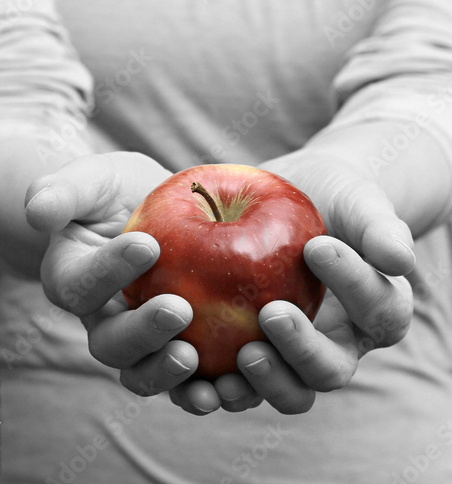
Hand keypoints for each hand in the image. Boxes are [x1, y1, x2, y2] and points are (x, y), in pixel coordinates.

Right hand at [25, 152, 201, 393]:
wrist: (151, 208)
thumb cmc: (118, 192)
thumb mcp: (92, 180)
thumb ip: (64, 192)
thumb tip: (39, 211)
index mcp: (75, 278)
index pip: (80, 285)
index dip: (108, 271)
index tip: (147, 245)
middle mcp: (102, 316)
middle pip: (110, 343)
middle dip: (142, 332)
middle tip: (179, 310)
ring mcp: (138, 336)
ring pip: (141, 371)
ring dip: (166, 373)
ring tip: (194, 358)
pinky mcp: (173, 343)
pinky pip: (181, 377)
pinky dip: (200, 386)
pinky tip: (228, 380)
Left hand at [169, 148, 415, 414]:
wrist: (292, 202)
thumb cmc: (331, 200)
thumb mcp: (359, 201)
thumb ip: (380, 227)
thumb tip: (399, 260)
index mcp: (373, 312)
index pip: (377, 310)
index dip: (352, 284)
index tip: (317, 245)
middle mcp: (335, 343)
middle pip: (327, 371)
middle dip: (301, 351)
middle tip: (272, 315)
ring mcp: (290, 353)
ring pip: (286, 391)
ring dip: (261, 384)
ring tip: (236, 355)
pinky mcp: (250, 350)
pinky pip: (237, 381)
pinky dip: (217, 385)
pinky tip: (191, 364)